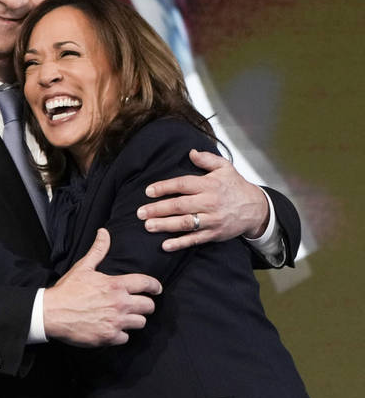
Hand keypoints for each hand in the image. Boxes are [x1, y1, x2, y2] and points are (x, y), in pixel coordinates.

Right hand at [43, 229, 161, 346]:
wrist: (51, 313)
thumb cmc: (68, 290)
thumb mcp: (83, 267)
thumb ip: (98, 250)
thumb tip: (104, 232)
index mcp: (115, 285)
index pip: (146, 284)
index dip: (155, 286)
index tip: (156, 288)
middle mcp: (119, 304)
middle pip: (149, 306)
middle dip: (146, 304)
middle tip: (139, 304)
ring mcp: (115, 322)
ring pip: (141, 323)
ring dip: (134, 319)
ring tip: (126, 316)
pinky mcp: (109, 338)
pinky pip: (126, 338)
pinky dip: (121, 334)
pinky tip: (113, 328)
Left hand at [136, 149, 268, 251]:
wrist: (256, 208)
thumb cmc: (236, 186)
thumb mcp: (225, 167)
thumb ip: (207, 159)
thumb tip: (191, 152)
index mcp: (209, 185)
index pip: (182, 184)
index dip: (164, 187)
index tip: (148, 191)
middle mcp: (209, 202)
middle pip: (180, 205)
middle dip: (158, 209)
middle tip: (140, 212)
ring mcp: (211, 220)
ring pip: (185, 223)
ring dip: (165, 225)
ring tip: (148, 226)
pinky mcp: (214, 234)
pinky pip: (195, 239)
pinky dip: (180, 243)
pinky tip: (165, 245)